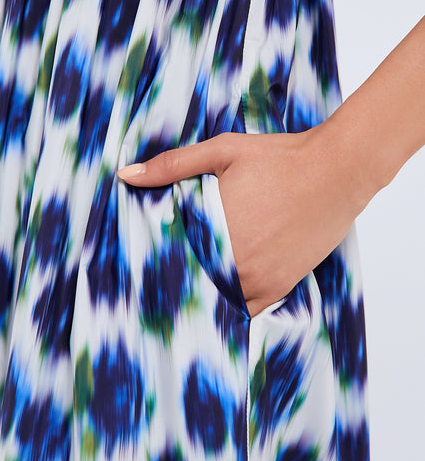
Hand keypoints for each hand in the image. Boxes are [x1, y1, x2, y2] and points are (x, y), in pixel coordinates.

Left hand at [117, 125, 370, 316]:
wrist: (336, 171)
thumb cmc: (279, 158)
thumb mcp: (221, 151)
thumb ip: (172, 165)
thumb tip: (125, 174)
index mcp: (210, 229)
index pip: (170, 258)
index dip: (158, 262)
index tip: (150, 265)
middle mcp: (232, 261)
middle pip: (194, 281)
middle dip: (183, 276)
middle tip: (171, 276)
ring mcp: (257, 278)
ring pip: (219, 296)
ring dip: (209, 290)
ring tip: (198, 284)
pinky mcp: (280, 286)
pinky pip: (248, 309)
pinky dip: (236, 303)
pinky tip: (229, 293)